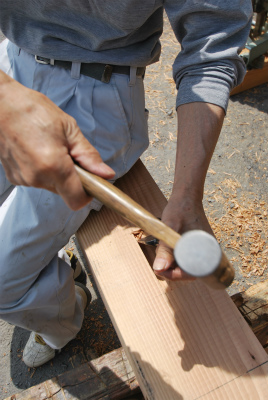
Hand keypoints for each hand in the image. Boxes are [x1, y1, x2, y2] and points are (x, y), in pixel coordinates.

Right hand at [0, 71, 114, 209]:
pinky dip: (43, 170)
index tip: (91, 181)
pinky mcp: (14, 177)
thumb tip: (105, 173)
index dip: (88, 193)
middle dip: (73, 178)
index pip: (77, 200)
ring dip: (57, 173)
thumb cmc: (32, 110)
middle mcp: (37, 178)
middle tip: (69, 154)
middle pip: (65, 192)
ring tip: (51, 148)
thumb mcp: (68, 128)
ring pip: (52, 186)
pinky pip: (38, 180)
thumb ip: (88, 155)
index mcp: (53, 166)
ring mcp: (23, 179)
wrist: (0, 104)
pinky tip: (38, 151)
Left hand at [152, 102, 223, 280]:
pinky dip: (176, 258)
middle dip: (172, 271)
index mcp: (207, 251)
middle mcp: (209, 253)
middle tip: (158, 261)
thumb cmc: (180, 209)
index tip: (160, 270)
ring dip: (173, 264)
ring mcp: (204, 250)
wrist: (186, 196)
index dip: (175, 276)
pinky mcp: (198, 247)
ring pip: (187, 267)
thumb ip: (165, 249)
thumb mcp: (170, 228)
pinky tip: (167, 250)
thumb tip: (158, 269)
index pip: (192, 275)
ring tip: (162, 253)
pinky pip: (187, 259)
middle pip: (189, 273)